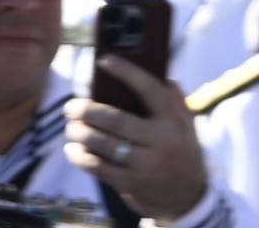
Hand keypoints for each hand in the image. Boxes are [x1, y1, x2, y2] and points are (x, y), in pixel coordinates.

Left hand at [64, 56, 207, 223]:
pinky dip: (82, 158)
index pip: (150, 90)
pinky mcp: (133, 185)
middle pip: (117, 120)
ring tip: (70, 126)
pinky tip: (73, 149)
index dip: (126, 73)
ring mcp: (146, 167)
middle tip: (71, 106)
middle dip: (88, 111)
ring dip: (81, 134)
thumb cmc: (180, 149)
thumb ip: (172, 97)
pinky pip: (101, 169)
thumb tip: (154, 66)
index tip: (104, 60)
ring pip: (105, 146)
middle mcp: (161, 143)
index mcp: (174, 122)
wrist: (188, 198)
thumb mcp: (185, 123)